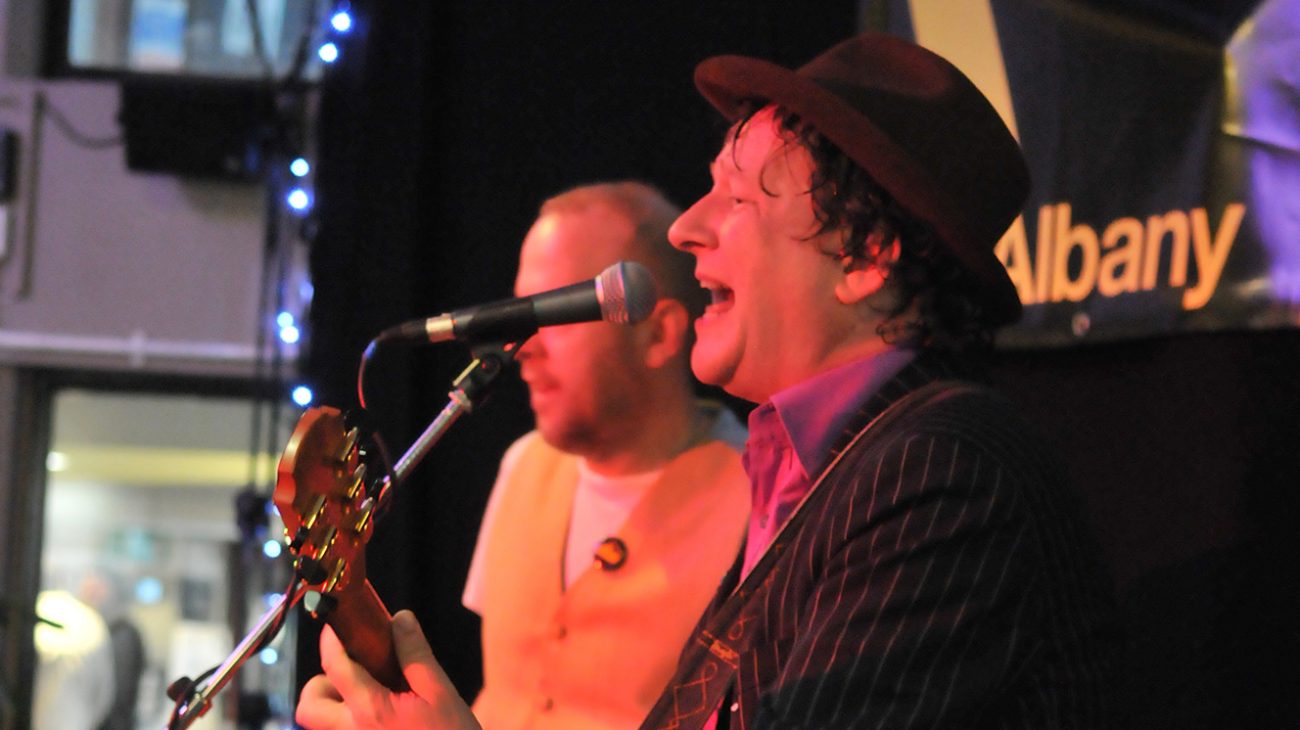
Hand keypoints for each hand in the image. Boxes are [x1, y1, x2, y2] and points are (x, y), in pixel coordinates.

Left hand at [295, 610, 480, 729]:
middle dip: (319, 684)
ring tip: (366, 695)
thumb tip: (400, 620)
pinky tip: (380, 715)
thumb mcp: (440, 692)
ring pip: (321, 725)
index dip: (331, 641)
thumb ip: (415, 655)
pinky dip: (350, 721)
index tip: (334, 627)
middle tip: (348, 673)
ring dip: (332, 705)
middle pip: (308, 707)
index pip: (335, 667)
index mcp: (371, 710)